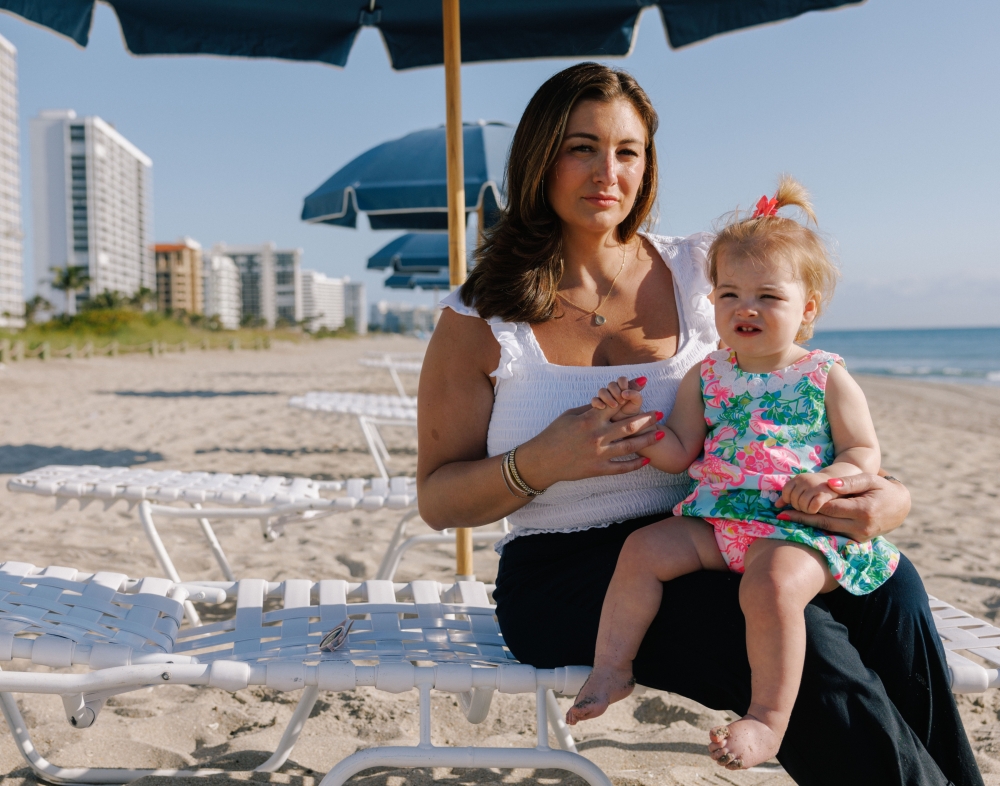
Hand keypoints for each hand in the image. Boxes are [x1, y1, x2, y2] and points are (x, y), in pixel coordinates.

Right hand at [514, 395, 663, 488]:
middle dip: (647, 418)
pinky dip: (635, 464)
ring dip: (647, 439)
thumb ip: (590, 409)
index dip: (631, 393)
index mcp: (589, 419)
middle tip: (660, 414)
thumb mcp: (569, 415)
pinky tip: (646, 460)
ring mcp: (598, 454)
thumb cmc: (553, 434)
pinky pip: (621, 467)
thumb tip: (607, 401)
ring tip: (661, 434)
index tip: (643, 386)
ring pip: (629, 446)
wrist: (542, 460)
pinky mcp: (598, 470)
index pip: (615, 403)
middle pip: (628, 425)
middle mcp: (596, 436)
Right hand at [591, 376, 656, 422]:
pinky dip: (597, 402)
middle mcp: (614, 392)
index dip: (623, 383)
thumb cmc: (633, 415)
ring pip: (602, 391)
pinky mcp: (598, 406)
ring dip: (608, 396)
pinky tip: (602, 407)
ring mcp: (605, 399)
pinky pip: (594, 400)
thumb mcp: (636, 403)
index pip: (621, 380)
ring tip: (614, 405)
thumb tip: (643, 380)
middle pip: (611, 384)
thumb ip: (636, 392)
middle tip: (621, 401)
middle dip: (616, 391)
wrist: (627, 430)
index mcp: (624, 389)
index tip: (625, 392)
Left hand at [775, 473, 909, 541]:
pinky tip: (802, 526)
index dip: (807, 506)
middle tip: (780, 516)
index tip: (788, 504)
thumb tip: (829, 484)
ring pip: (827, 531)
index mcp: (863, 511)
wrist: (900, 507)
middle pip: (824, 523)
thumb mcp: (869, 480)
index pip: (829, 509)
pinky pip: (834, 535)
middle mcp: (860, 527)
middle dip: (801, 519)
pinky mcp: (857, 541)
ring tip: (786, 521)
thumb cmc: (882, 488)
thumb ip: (850, 482)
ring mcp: (859, 537)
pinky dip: (817, 530)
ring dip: (806, 526)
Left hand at [777, 472, 841, 514]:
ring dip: (806, 510)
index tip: (798, 502)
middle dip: (799, 507)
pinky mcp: (825, 494)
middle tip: (807, 506)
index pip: (786, 492)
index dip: (790, 500)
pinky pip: (812, 506)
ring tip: (812, 508)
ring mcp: (815, 486)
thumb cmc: (819, 487)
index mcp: (799, 478)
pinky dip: (813, 510)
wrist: (841, 481)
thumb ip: (789, 495)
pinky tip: (817, 509)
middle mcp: (805, 480)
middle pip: (793, 500)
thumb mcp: (803, 488)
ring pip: (802, 505)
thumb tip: (776, 505)